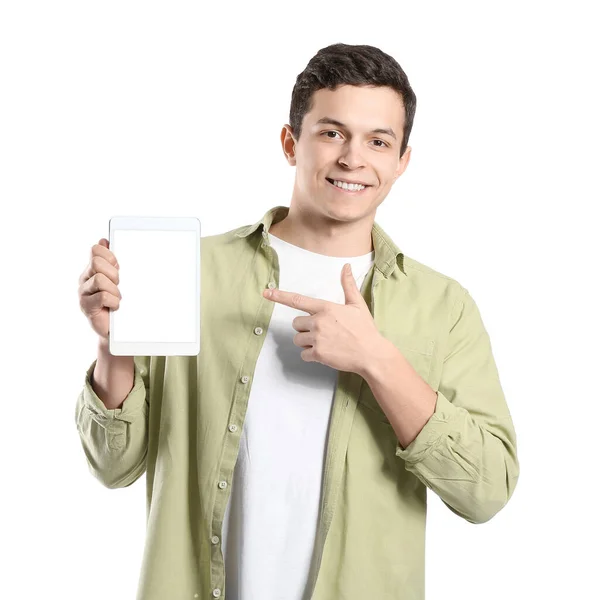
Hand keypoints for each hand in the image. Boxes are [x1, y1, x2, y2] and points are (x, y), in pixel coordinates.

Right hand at [78, 238, 121, 339]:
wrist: (115, 328)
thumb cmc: (116, 301)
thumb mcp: (116, 279)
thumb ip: (111, 261)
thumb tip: (104, 240)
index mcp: (92, 269)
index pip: (96, 250)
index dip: (110, 256)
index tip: (118, 267)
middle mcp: (84, 279)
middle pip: (97, 263)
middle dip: (113, 273)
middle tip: (118, 285)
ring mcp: (83, 293)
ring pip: (100, 279)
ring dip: (115, 290)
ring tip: (116, 298)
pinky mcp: (86, 306)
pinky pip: (103, 296)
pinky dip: (114, 301)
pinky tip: (115, 306)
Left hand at [263, 263, 385, 375]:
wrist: (371, 354)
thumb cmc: (365, 329)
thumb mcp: (357, 304)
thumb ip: (348, 285)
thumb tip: (346, 267)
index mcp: (325, 308)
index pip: (298, 300)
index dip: (280, 296)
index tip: (266, 293)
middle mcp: (318, 322)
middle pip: (296, 323)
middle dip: (305, 328)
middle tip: (322, 331)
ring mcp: (317, 338)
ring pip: (298, 339)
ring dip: (307, 342)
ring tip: (325, 342)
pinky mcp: (318, 354)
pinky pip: (303, 354)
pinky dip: (311, 355)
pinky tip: (325, 353)